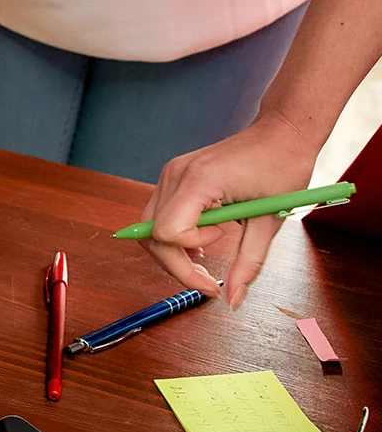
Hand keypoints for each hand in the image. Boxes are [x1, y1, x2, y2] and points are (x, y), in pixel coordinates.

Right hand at [139, 115, 318, 307]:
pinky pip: (159, 215)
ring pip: (149, 227)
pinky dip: (175, 235)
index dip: (190, 251)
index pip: (168, 231)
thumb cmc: (282, 165)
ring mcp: (170, 174)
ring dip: (173, 251)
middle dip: (174, 264)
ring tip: (205, 258)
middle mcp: (175, 175)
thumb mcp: (270, 219)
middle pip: (150, 234)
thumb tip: (233, 300)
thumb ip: (249, 262)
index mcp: (198, 181)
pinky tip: (202, 240)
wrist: (282, 131)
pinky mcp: (174, 177)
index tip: (220, 248)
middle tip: (207, 281)